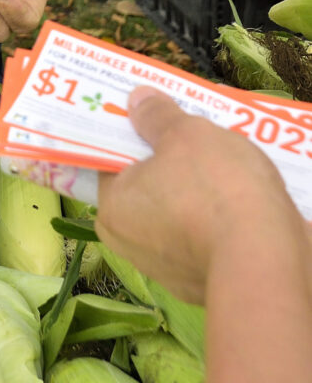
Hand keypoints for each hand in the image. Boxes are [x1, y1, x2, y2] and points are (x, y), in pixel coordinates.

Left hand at [96, 87, 297, 303]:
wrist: (269, 259)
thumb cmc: (214, 189)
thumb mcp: (184, 134)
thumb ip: (157, 116)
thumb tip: (136, 100)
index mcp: (112, 208)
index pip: (113, 163)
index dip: (134, 137)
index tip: (154, 119)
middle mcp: (131, 245)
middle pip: (148, 188)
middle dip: (171, 164)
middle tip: (194, 134)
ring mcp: (170, 270)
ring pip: (180, 214)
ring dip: (198, 192)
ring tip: (225, 160)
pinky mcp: (206, 283)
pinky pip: (207, 238)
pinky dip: (220, 219)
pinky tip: (241, 197)